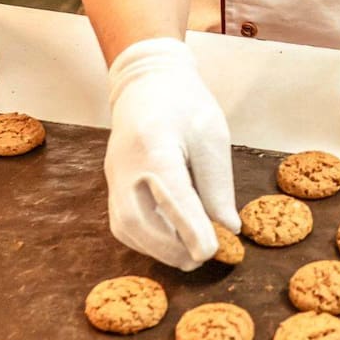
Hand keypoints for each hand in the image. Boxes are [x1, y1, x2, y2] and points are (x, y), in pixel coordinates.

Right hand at [104, 38, 239, 269]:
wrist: (147, 81)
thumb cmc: (184, 104)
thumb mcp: (211, 134)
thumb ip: (217, 182)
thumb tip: (227, 227)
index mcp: (154, 146)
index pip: (171, 195)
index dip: (190, 227)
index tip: (210, 251)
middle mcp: (125, 164)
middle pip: (135, 219)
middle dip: (167, 247)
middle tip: (199, 259)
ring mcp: (114, 175)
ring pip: (125, 226)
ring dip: (155, 248)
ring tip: (188, 256)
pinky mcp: (113, 182)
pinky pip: (123, 221)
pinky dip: (145, 239)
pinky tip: (170, 243)